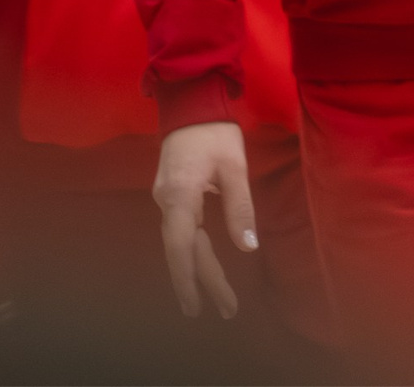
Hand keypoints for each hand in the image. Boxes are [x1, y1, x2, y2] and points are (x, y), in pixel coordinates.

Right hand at [154, 121, 255, 318]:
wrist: (191, 103)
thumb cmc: (215, 132)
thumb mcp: (235, 167)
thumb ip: (240, 207)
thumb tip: (248, 247)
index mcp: (180, 196)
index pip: (181, 247)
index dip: (188, 279)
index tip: (196, 307)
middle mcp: (166, 202)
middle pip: (184, 251)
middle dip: (204, 282)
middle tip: (226, 310)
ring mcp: (166, 199)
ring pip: (182, 243)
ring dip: (199, 270)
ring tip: (218, 299)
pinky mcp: (172, 195)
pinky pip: (182, 231)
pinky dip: (193, 252)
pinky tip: (203, 267)